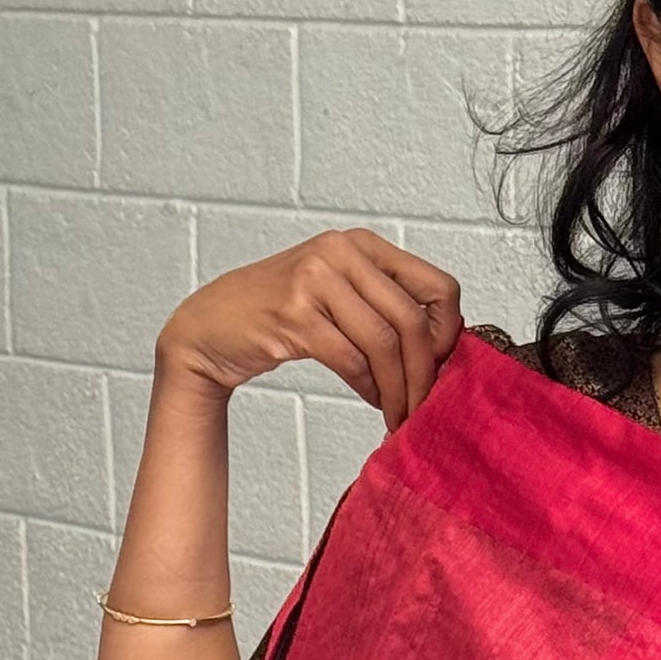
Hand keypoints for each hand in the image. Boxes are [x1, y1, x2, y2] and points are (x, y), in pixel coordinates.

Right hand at [156, 229, 463, 431]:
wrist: (212, 326)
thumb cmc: (280, 314)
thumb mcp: (338, 295)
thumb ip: (383, 307)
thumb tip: (441, 350)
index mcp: (361, 245)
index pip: (438, 286)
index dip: (448, 334)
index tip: (440, 368)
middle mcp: (340, 252)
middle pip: (412, 320)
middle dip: (425, 374)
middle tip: (425, 407)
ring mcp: (314, 279)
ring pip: (384, 343)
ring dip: (398, 390)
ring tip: (399, 414)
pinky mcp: (294, 313)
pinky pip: (352, 360)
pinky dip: (370, 389)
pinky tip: (373, 402)